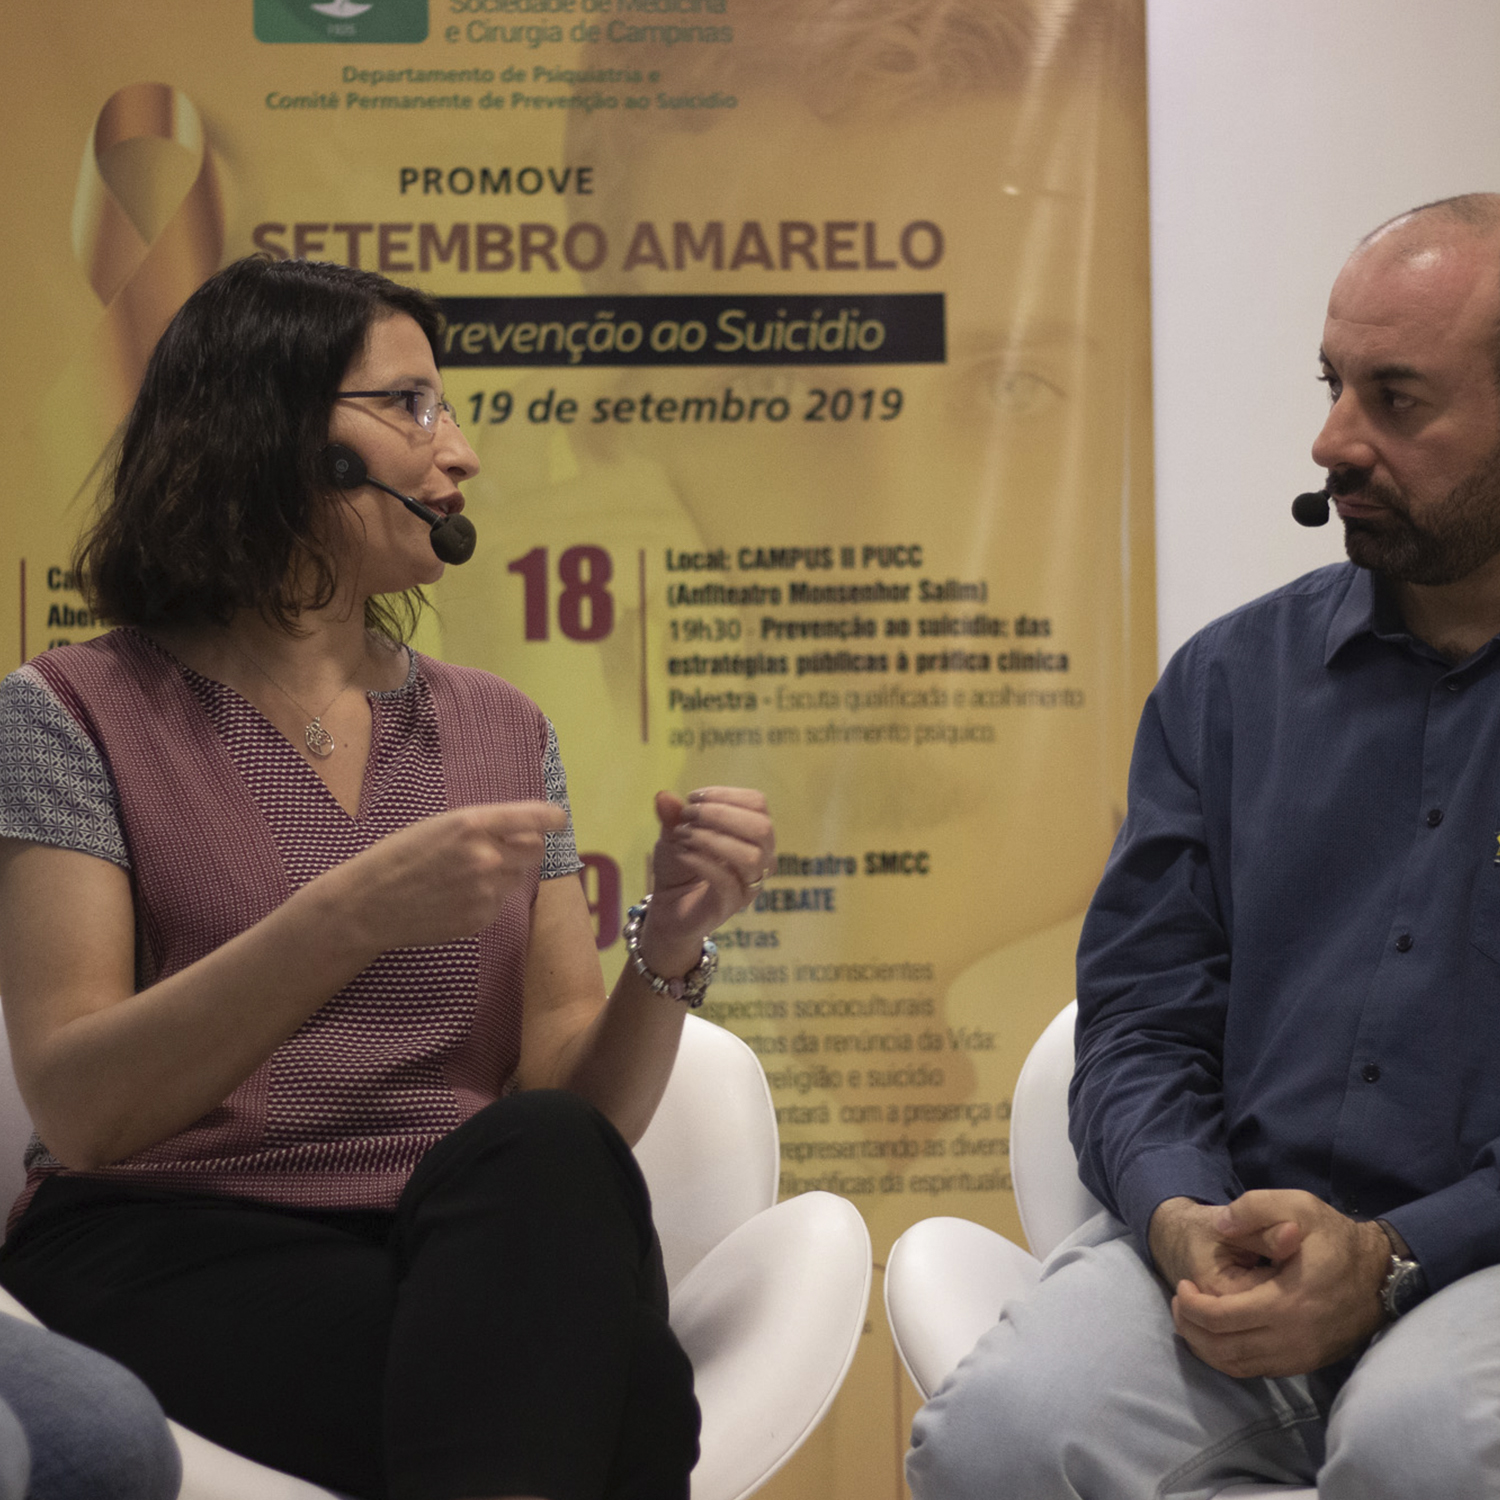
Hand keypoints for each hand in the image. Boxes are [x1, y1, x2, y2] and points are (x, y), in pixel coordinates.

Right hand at [330, 801, 565, 952]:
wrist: (368, 904)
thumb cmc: (398, 856)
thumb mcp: (438, 826)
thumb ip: (483, 826)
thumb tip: (526, 831)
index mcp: (471, 824)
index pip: (531, 818)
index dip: (550, 818)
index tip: (558, 819)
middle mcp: (485, 857)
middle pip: (534, 850)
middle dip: (523, 847)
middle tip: (497, 848)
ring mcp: (485, 891)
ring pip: (516, 877)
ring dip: (502, 873)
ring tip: (462, 876)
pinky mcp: (480, 919)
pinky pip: (500, 902)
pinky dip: (487, 898)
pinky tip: (454, 897)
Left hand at [639, 787, 773, 976]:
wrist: (667, 906)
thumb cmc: (680, 866)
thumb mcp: (674, 833)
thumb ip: (673, 814)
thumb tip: (664, 795)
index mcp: (752, 835)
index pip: (758, 804)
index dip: (727, 795)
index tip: (693, 797)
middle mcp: (760, 859)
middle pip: (762, 828)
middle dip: (721, 815)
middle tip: (688, 816)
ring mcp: (749, 884)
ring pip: (751, 857)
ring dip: (712, 839)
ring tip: (683, 836)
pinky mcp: (731, 904)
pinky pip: (727, 881)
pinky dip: (702, 862)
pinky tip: (682, 854)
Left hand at [1153, 1190, 1390, 1376]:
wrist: (1380, 1274)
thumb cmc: (1333, 1237)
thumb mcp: (1297, 1205)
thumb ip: (1254, 1209)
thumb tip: (1221, 1227)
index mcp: (1287, 1302)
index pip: (1223, 1319)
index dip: (1192, 1306)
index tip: (1182, 1286)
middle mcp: (1294, 1338)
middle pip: (1223, 1349)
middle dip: (1191, 1328)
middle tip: (1180, 1302)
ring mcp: (1301, 1355)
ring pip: (1238, 1366)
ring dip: (1206, 1347)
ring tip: (1192, 1318)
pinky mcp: (1306, 1362)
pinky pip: (1257, 1370)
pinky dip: (1229, 1356)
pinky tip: (1219, 1333)